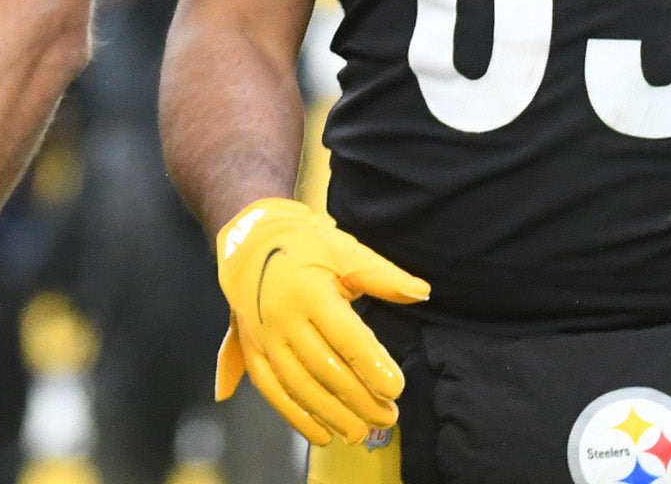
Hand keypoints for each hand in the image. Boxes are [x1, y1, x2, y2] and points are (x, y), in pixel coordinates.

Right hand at [210, 196, 426, 445]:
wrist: (248, 237)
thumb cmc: (304, 243)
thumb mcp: (345, 251)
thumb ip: (383, 277)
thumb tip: (422, 292)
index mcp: (308, 291)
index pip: (345, 337)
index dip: (371, 365)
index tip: (396, 389)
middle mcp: (282, 317)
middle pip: (324, 368)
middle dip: (359, 398)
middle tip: (389, 416)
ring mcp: (263, 336)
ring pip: (298, 385)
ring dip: (330, 414)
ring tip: (360, 433)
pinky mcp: (252, 349)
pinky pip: (271, 389)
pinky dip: (294, 416)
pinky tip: (321, 434)